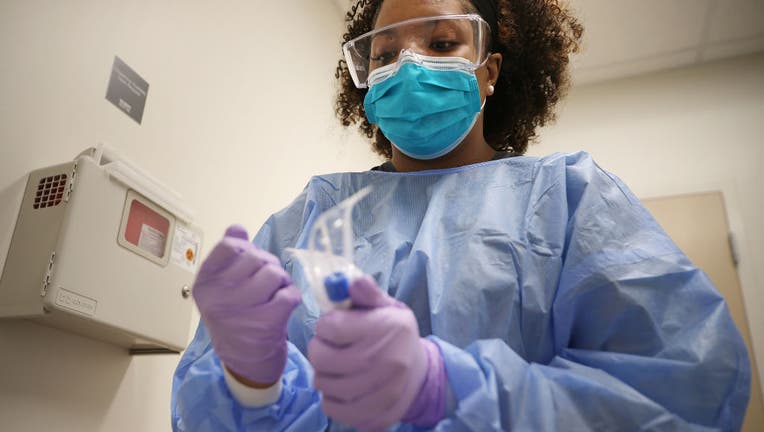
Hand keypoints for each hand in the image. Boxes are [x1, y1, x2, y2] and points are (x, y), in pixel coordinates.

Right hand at [193, 225, 300, 384]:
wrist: (244, 361)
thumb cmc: (236, 317)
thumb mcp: (223, 287)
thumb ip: (229, 255)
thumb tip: (236, 228)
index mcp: (205, 283)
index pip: (230, 246)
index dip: (248, 250)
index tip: (249, 264)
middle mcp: (219, 297)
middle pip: (257, 258)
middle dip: (268, 266)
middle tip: (266, 283)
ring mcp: (242, 311)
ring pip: (275, 274)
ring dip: (282, 281)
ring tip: (275, 293)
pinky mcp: (266, 323)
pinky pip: (289, 294)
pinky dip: (291, 297)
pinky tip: (283, 306)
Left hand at [308, 275, 445, 430]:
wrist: (420, 373)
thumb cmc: (395, 334)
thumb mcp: (386, 307)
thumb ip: (366, 293)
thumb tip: (350, 280)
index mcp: (386, 328)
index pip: (330, 326)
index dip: (326, 324)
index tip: (335, 326)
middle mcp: (386, 362)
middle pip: (321, 358)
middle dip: (319, 349)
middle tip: (331, 347)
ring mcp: (381, 393)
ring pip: (323, 384)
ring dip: (324, 374)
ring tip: (337, 367)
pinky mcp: (375, 416)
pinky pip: (333, 408)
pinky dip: (331, 398)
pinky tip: (342, 387)